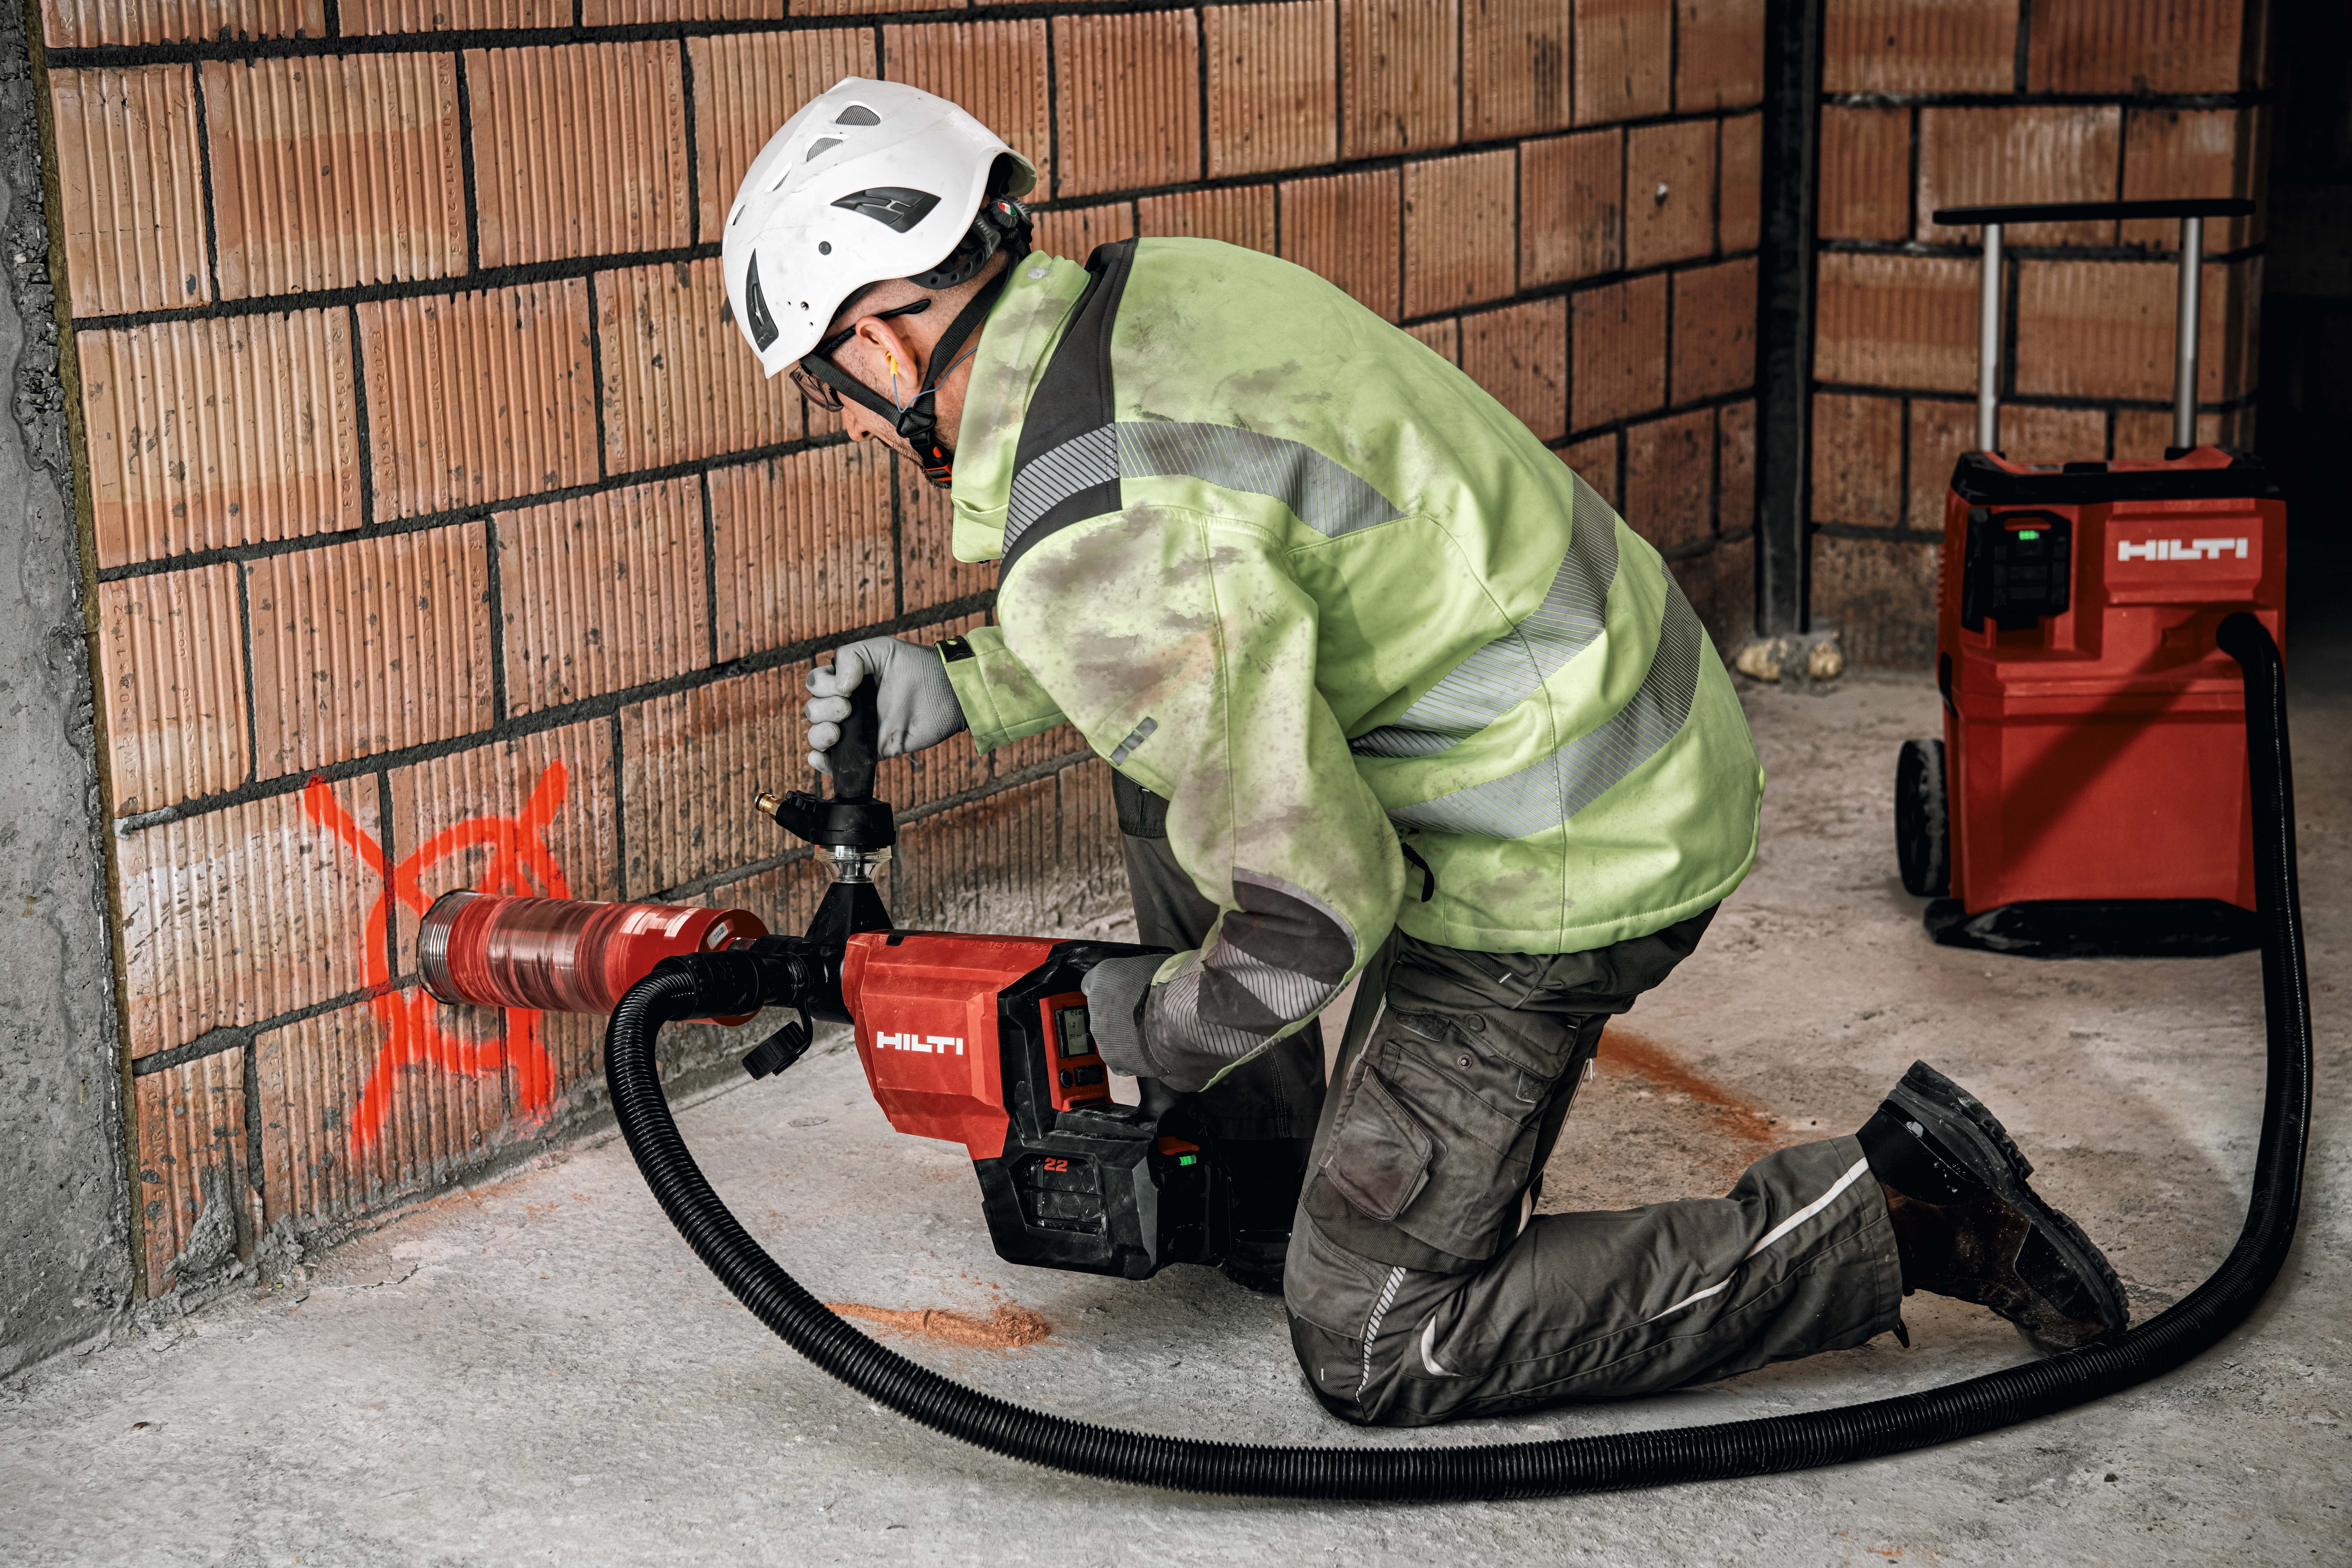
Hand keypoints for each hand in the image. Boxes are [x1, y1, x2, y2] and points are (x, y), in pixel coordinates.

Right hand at [805, 636, 966, 774]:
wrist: (948, 695)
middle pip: (814, 710)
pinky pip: (835, 760)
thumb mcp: (884, 649)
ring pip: (818, 735)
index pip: (816, 683)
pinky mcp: (869, 750)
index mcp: (847, 678)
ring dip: (819, 735)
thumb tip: (838, 687)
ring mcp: (857, 728)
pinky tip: (822, 757)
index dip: (822, 686)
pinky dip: (821, 761)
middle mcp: (849, 703)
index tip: (845, 689)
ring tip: (837, 734)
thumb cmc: (919, 668)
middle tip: (848, 709)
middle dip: (823, 710)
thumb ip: (853, 656)